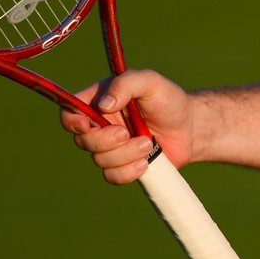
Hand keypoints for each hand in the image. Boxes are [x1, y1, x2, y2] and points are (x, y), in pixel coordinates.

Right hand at [60, 68, 191, 184]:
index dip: (71, 121)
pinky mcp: (122, 166)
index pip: (69, 112)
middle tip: (127, 133)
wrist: (190, 128)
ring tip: (148, 143)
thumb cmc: (168, 100)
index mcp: (98, 102)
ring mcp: (110, 148)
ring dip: (125, 154)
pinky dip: (128, 171)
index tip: (86, 124)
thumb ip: (125, 84)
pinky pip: (112, 176)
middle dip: (105, 140)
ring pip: (99, 160)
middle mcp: (100, 126)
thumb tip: (103, 105)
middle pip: (82, 140)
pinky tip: (146, 162)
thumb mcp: (149, 82)